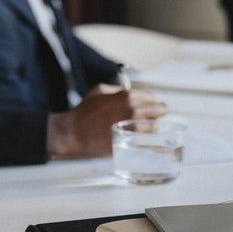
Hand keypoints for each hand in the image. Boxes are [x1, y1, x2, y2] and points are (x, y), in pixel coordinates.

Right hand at [46, 87, 167, 158]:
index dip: (150, 103)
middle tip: (153, 118)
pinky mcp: (129, 142)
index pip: (151, 98)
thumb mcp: (100, 90)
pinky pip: (148, 142)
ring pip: (155, 127)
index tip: (148, 108)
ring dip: (151, 127)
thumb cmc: (83, 112)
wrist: (73, 133)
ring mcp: (133, 127)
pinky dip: (148, 141)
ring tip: (144, 130)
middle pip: (160, 111)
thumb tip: (129, 91)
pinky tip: (145, 141)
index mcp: (128, 96)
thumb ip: (118, 89)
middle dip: (157, 114)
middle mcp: (134, 110)